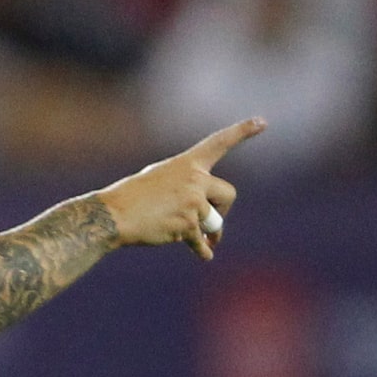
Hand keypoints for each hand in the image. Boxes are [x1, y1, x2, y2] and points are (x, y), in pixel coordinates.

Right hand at [97, 117, 265, 260]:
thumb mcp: (161, 179)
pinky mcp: (188, 224)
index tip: (263, 122)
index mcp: (187, 163)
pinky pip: (202, 241)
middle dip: (222, 211)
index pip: (219, 143)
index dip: (242, 131)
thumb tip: (209, 221)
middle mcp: (194, 179)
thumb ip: (188, 187)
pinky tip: (204, 255)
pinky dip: (202, 250)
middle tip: (212, 224)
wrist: (114, 215)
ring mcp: (193, 202)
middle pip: (228, 194)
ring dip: (205, 233)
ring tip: (186, 235)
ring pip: (214, 222)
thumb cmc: (132, 198)